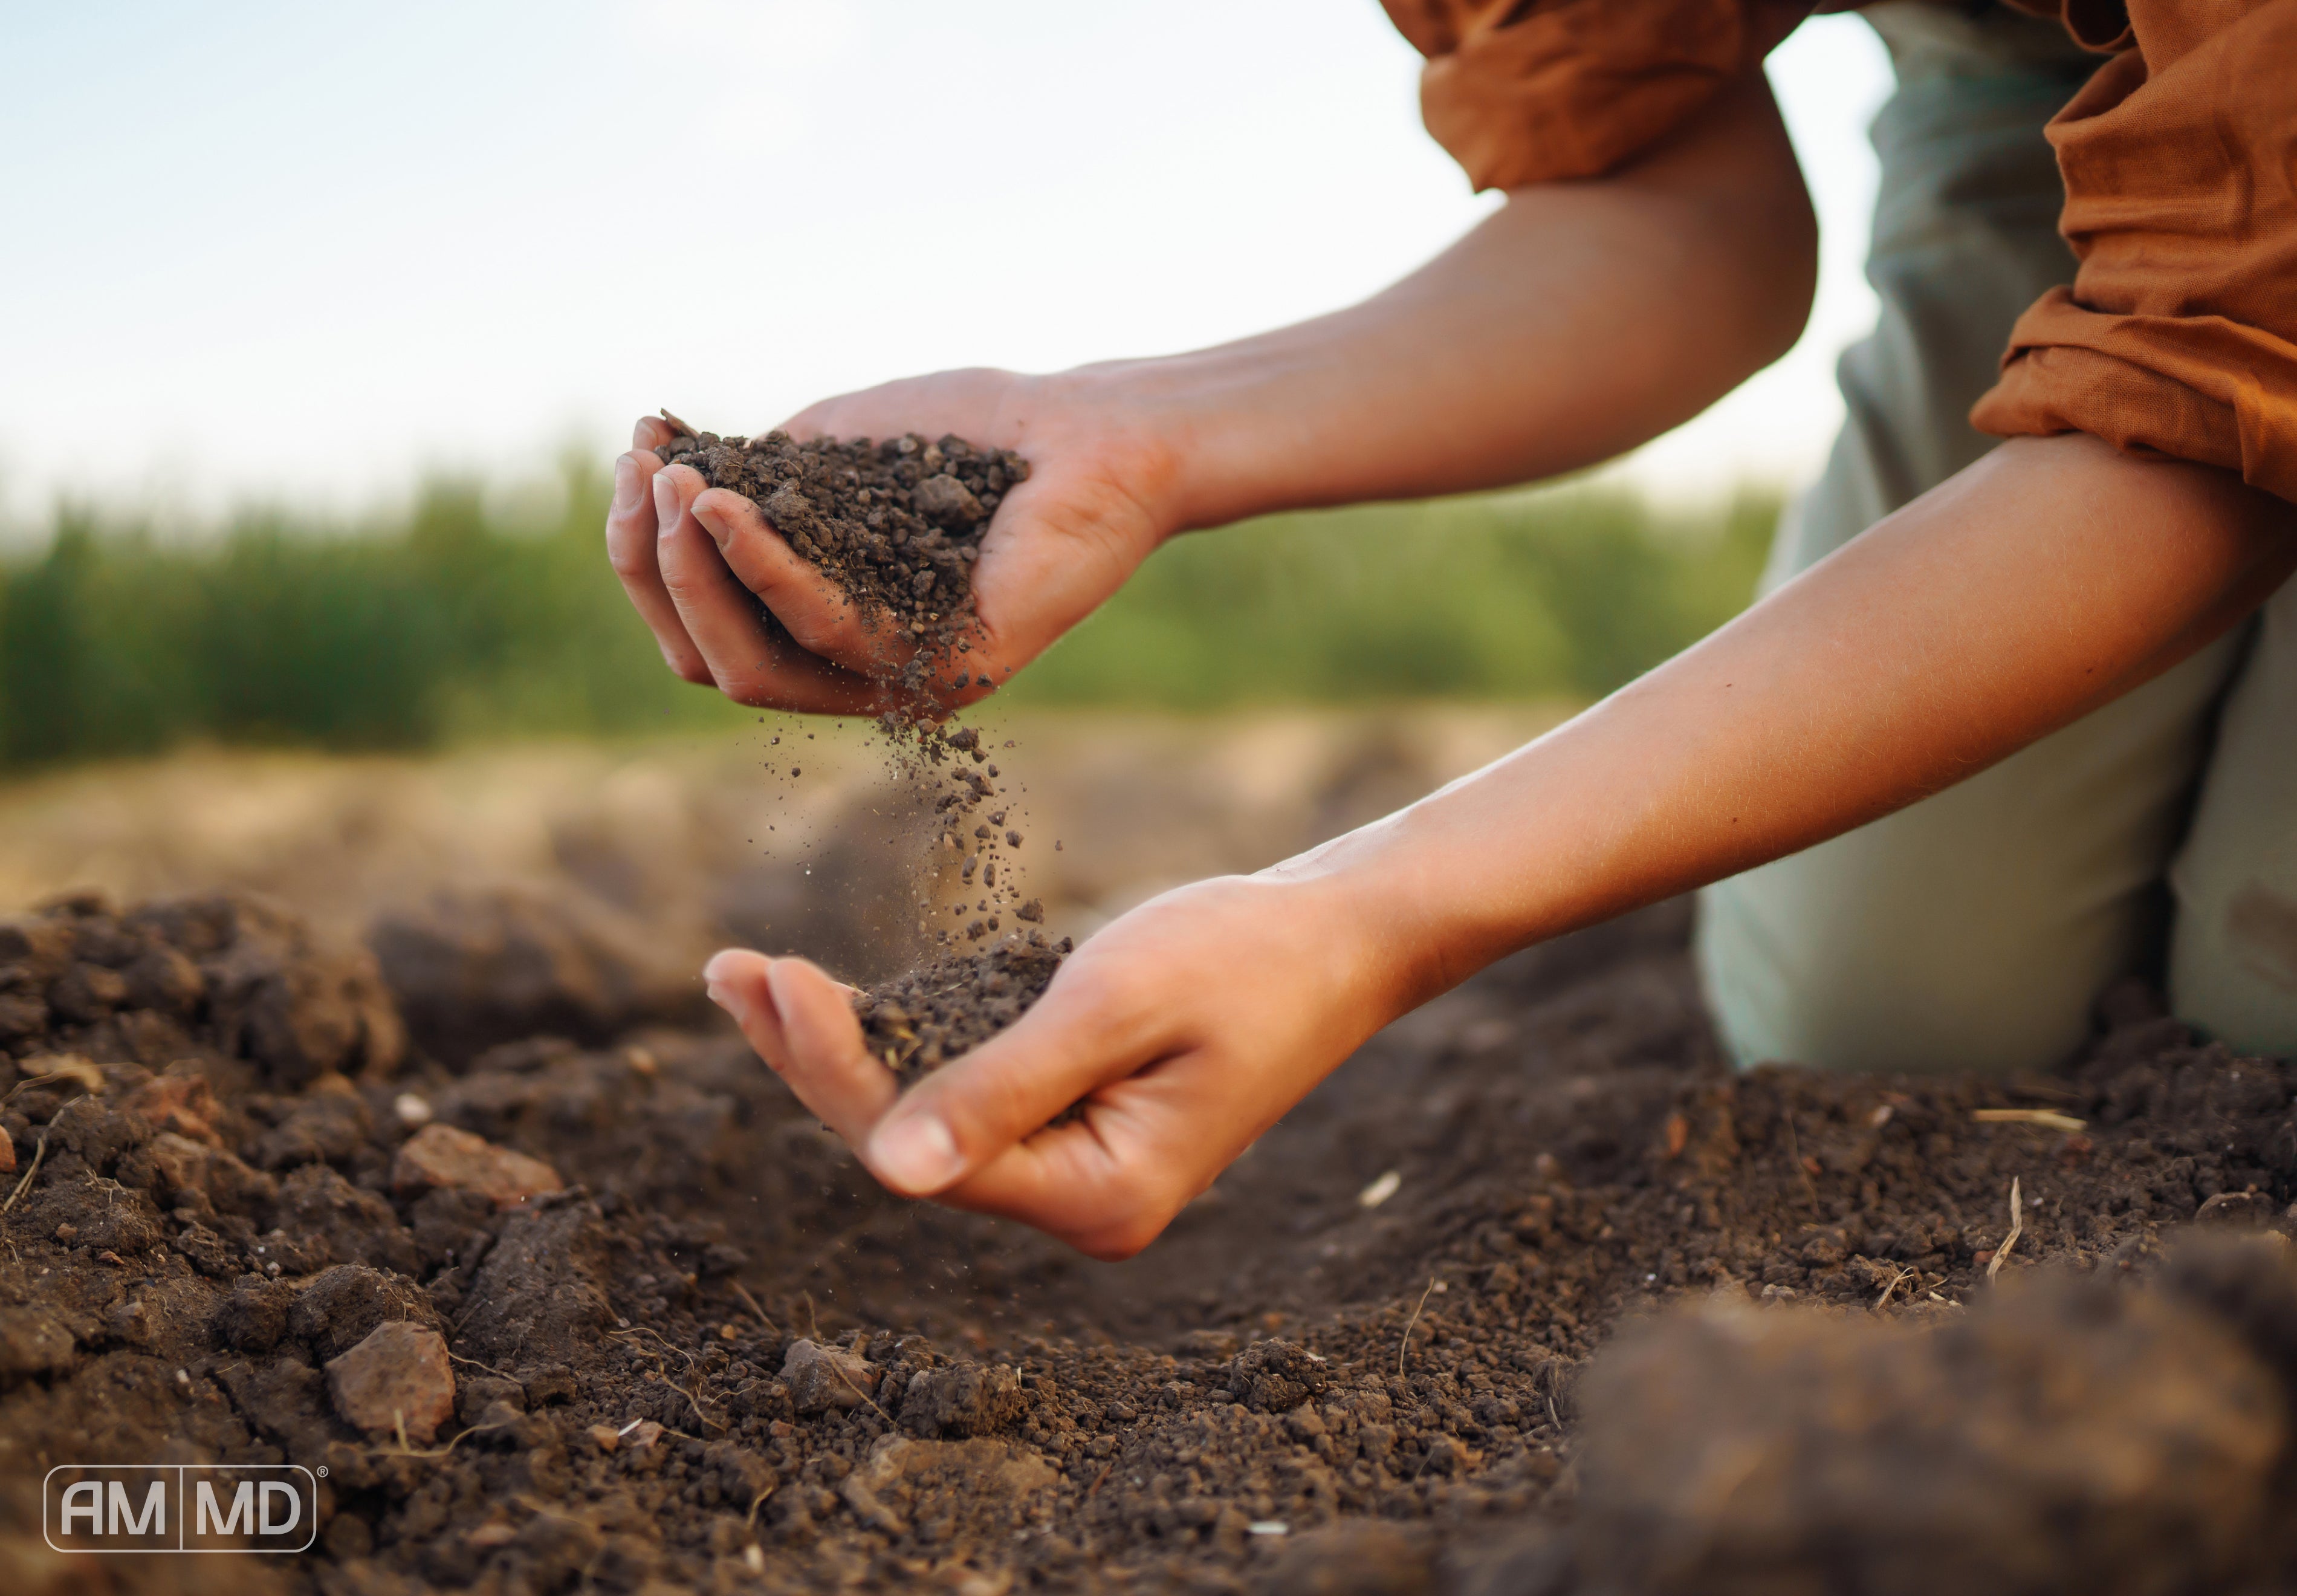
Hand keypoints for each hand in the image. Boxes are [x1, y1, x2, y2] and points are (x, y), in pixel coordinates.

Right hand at [604, 368, 1179, 713]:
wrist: (1090, 429)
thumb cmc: (971, 432)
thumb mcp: (832, 451)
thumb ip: (753, 480)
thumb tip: (656, 477)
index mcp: (824, 628)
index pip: (702, 623)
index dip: (648, 548)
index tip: (636, 457)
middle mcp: (857, 671)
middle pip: (708, 659)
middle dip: (652, 567)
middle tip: (645, 475)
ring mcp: (903, 683)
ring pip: (749, 669)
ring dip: (693, 574)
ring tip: (676, 485)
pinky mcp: (951, 671)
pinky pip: (828, 632)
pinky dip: (762, 567)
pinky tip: (725, 504)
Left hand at [700, 870, 1415, 1258]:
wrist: (1338, 935)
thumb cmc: (1244, 957)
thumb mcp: (1116, 1006)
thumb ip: (1002, 1087)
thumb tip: (886, 1170)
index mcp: (1097, 1198)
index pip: (927, 1150)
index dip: (834, 1070)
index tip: (768, 978)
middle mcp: (1079, 1201)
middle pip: (909, 1144)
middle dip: (814, 1058)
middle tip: (726, 971)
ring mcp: (1076, 1163)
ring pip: (925, 1116)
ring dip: (839, 1047)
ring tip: (745, 978)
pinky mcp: (1073, 1116)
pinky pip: (963, 1089)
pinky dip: (899, 1038)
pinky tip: (833, 1000)